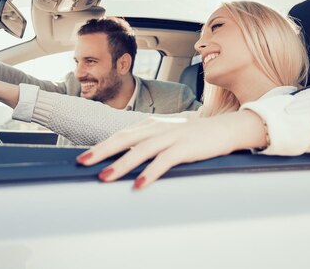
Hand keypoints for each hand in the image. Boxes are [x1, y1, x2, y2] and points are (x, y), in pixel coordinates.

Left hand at [76, 110, 266, 189]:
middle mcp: (158, 128)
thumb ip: (148, 143)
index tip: (84, 157)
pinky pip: (164, 161)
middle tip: (83, 163)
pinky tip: (139, 184)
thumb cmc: (194, 136)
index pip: (121, 135)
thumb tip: (126, 158)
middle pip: (124, 139)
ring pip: (141, 150)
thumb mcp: (167, 135)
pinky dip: (150, 173)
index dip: (101, 146)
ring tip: (105, 177)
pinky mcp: (185, 147)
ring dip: (121, 164)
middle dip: (102, 151)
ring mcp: (172, 137)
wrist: (226, 129)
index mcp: (151, 124)